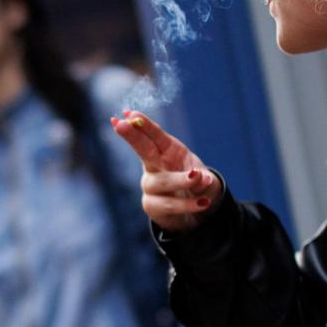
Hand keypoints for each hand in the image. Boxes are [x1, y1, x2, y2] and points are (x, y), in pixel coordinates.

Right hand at [110, 110, 223, 232]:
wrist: (195, 211)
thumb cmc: (197, 185)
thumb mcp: (205, 179)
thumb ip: (203, 179)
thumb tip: (200, 178)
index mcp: (168, 150)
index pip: (154, 135)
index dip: (143, 125)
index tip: (130, 114)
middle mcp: (155, 165)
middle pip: (142, 149)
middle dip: (132, 136)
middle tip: (121, 125)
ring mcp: (151, 185)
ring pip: (160, 181)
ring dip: (180, 179)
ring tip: (198, 177)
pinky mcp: (151, 205)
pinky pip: (167, 204)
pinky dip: (186, 204)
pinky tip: (202, 202)